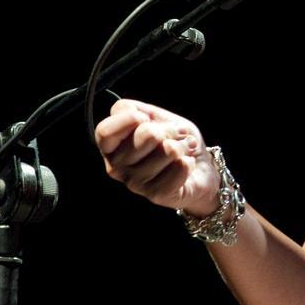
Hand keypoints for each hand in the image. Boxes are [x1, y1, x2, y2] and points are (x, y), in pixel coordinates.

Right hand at [93, 98, 220, 216]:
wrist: (198, 166)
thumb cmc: (173, 139)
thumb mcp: (155, 116)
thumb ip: (138, 110)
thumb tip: (136, 115)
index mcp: (111, 146)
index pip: (105, 131)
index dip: (129, 118)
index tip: (145, 118)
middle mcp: (117, 167)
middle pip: (147, 135)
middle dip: (169, 130)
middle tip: (176, 135)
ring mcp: (135, 183)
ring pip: (168, 151)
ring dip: (183, 146)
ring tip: (183, 150)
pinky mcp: (155, 194)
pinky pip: (180, 167)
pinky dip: (189, 161)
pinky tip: (186, 164)